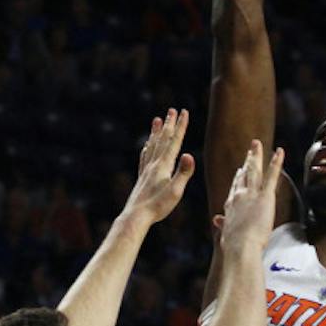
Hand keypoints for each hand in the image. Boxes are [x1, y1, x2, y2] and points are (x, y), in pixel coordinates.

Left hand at [121, 109, 196, 226]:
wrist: (136, 216)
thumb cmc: (158, 206)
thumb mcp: (176, 191)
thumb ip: (183, 172)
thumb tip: (190, 154)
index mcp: (163, 165)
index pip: (174, 141)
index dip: (180, 126)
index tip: (184, 112)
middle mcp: (153, 164)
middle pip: (162, 140)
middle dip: (169, 124)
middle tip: (172, 109)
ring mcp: (146, 170)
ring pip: (152, 145)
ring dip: (156, 132)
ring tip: (157, 120)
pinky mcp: (142, 177)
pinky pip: (145, 156)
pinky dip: (148, 147)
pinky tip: (147, 145)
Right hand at [216, 140, 283, 251]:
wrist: (240, 246)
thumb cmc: (234, 245)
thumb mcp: (225, 232)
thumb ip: (222, 224)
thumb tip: (216, 220)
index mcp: (230, 205)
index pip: (235, 188)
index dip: (238, 178)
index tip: (240, 170)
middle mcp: (239, 195)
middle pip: (243, 175)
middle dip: (247, 161)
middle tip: (250, 150)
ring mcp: (251, 194)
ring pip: (255, 170)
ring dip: (256, 156)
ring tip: (258, 144)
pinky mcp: (265, 196)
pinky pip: (271, 176)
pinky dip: (276, 162)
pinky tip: (280, 151)